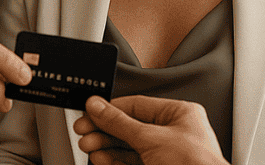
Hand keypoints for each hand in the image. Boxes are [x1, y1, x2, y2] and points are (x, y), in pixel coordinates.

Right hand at [74, 95, 227, 164]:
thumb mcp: (151, 138)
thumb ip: (120, 122)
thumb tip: (98, 107)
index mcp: (180, 115)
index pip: (138, 104)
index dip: (111, 108)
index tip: (90, 110)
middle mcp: (175, 133)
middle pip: (130, 126)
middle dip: (104, 130)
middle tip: (84, 130)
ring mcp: (167, 155)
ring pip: (129, 146)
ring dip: (106, 146)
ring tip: (88, 146)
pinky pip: (132, 162)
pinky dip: (115, 160)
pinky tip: (101, 158)